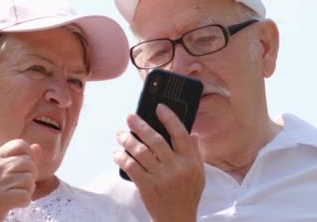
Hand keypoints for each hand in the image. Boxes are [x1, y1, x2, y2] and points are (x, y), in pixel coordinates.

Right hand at [0, 139, 40, 220]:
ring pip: (29, 180)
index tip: (23, 168)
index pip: (20, 144)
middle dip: (30, 175)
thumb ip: (19, 158)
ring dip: (27, 190)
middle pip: (28, 163)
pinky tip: (14, 203)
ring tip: (15, 194)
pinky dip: (24, 201)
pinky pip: (26, 196)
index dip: (29, 155)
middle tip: (19, 185)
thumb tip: (37, 147)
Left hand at [115, 105, 204, 221]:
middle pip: (156, 140)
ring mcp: (161, 177)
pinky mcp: (147, 187)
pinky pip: (131, 167)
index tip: (159, 107)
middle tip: (130, 117)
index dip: (169, 118)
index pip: (180, 134)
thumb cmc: (188, 195)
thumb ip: (195, 153)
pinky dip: (122, 158)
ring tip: (120, 134)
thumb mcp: (199, 174)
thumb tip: (193, 133)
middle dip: (140, 126)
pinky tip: (117, 153)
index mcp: (190, 162)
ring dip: (127, 140)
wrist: (177, 219)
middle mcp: (176, 167)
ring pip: (141, 152)